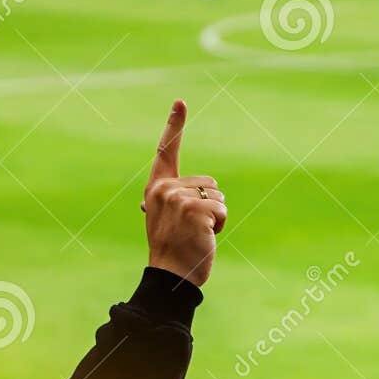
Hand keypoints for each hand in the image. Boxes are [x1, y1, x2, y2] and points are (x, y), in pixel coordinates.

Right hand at [142, 100, 225, 285]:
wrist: (170, 276)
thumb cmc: (172, 248)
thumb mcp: (165, 218)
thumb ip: (169, 201)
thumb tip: (161, 200)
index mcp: (157, 187)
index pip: (166, 151)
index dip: (174, 125)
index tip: (181, 101)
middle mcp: (164, 188)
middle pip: (209, 183)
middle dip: (210, 206)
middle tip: (191, 228)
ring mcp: (178, 198)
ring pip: (218, 196)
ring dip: (216, 217)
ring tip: (197, 233)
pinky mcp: (194, 209)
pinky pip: (221, 210)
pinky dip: (219, 226)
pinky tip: (204, 238)